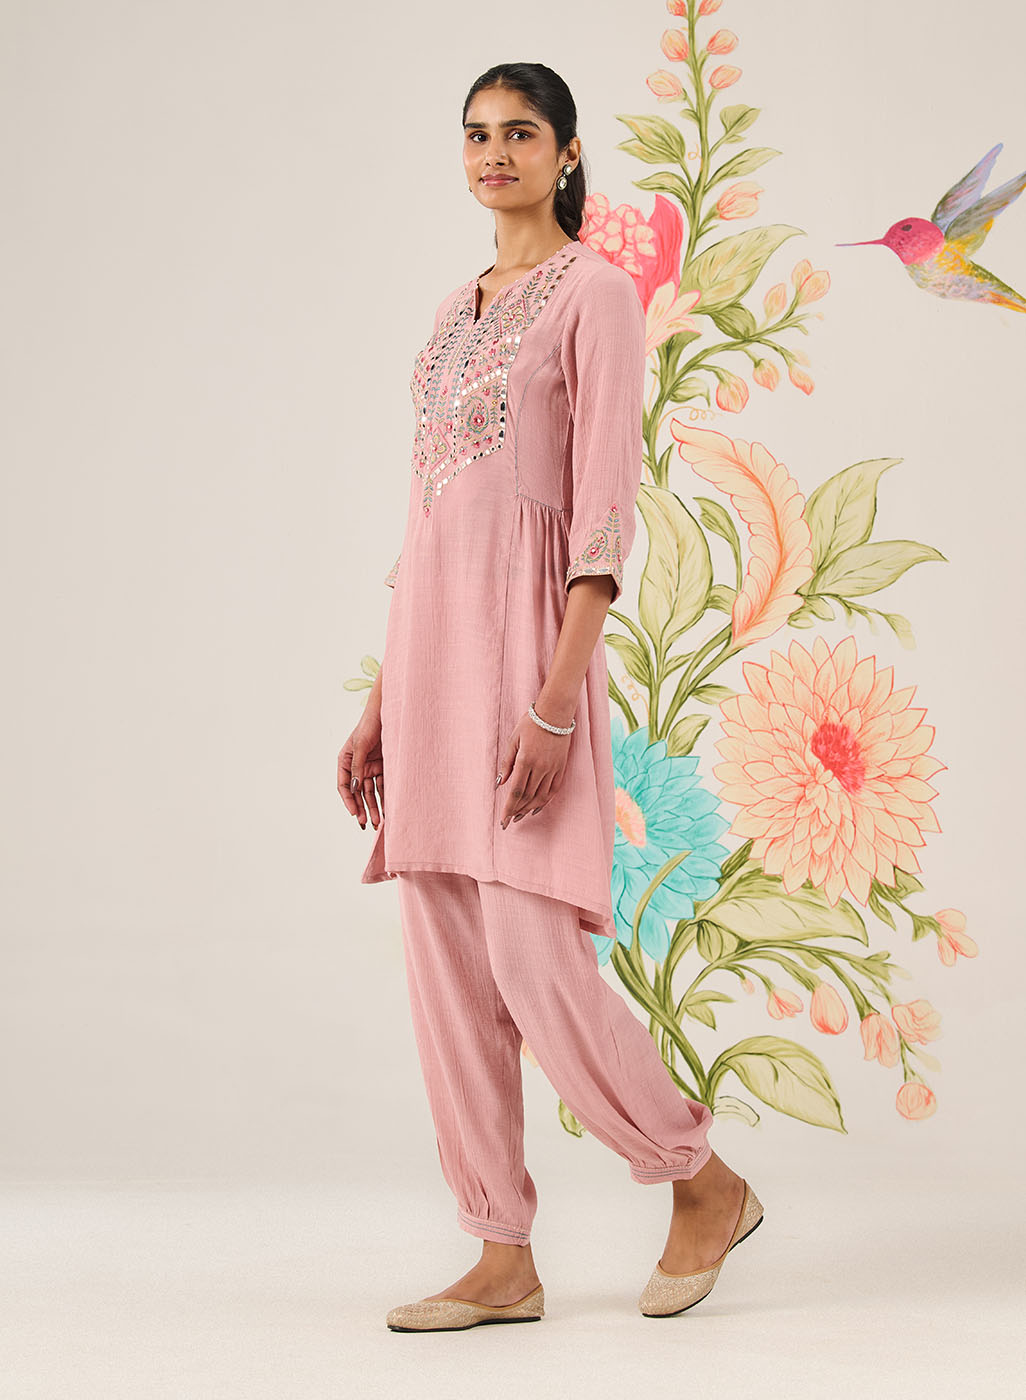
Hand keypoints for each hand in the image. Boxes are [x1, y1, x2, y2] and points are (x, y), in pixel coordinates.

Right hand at [338, 699, 384, 830]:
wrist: (389, 713)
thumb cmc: (370, 724)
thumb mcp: (361, 745)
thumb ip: (357, 766)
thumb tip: (354, 788)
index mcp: (345, 760)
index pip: (343, 785)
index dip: (348, 800)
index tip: (354, 813)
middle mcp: (356, 766)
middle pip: (357, 792)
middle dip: (361, 808)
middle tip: (365, 824)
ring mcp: (369, 767)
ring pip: (370, 792)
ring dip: (373, 807)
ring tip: (378, 822)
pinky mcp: (383, 767)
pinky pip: (383, 786)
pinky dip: (385, 797)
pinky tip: (388, 810)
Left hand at [496, 707, 572, 827]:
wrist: (555, 714)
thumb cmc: (530, 724)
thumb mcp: (514, 740)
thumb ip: (507, 763)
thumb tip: (500, 783)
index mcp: (525, 760)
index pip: (515, 791)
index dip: (508, 808)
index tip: (502, 820)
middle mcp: (540, 767)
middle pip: (527, 796)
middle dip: (516, 811)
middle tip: (508, 821)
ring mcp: (552, 768)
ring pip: (540, 796)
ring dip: (528, 809)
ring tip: (519, 816)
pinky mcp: (561, 768)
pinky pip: (553, 790)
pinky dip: (544, 802)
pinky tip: (536, 808)